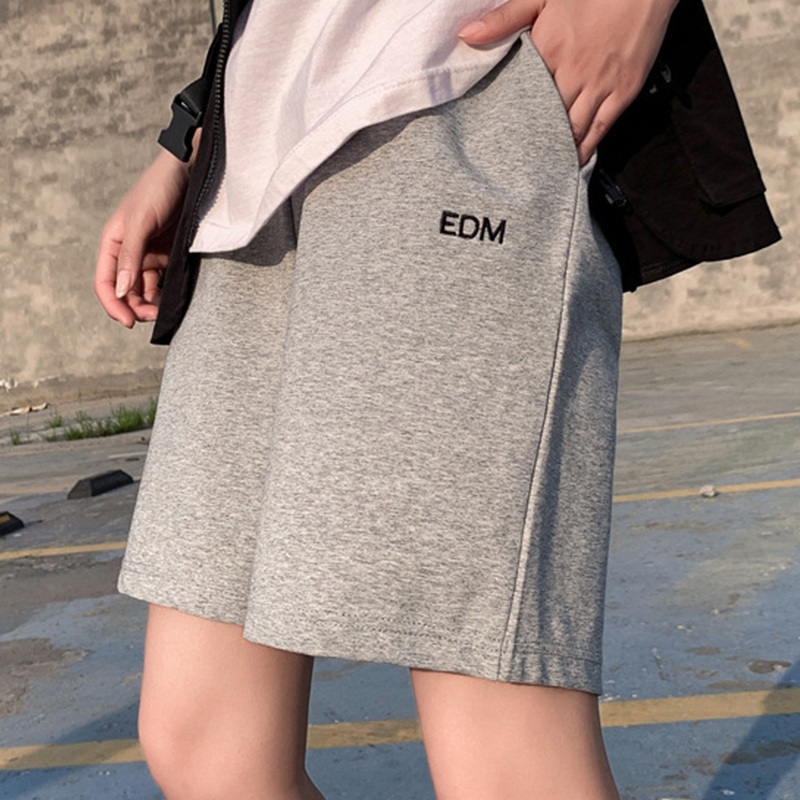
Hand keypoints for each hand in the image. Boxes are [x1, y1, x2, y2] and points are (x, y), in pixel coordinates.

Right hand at [94, 149, 191, 327]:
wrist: (190, 172)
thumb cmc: (160, 189)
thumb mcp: (141, 222)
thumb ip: (130, 257)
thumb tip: (120, 292)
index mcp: (113, 243)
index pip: (105, 283)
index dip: (113, 305)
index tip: (129, 322)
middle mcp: (129, 252)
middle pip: (126, 292)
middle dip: (136, 309)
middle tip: (155, 318)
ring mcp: (150, 256)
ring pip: (146, 291)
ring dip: (152, 305)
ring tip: (167, 313)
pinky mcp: (170, 256)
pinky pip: (164, 283)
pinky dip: (167, 295)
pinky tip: (175, 302)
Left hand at [459, 0, 678, 164]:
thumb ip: (504, 18)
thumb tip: (466, 36)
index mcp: (548, 51)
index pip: (523, 96)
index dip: (510, 119)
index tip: (495, 139)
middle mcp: (573, 74)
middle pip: (546, 118)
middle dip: (530, 142)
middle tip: (514, 166)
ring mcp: (600, 85)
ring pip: (572, 129)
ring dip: (556, 152)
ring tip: (540, 172)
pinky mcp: (624, 91)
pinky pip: (600, 129)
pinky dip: (585, 149)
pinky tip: (573, 163)